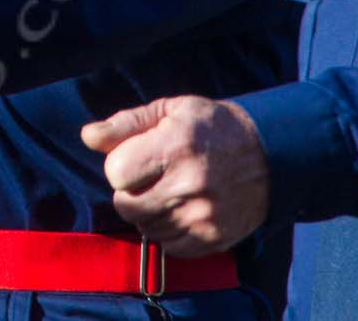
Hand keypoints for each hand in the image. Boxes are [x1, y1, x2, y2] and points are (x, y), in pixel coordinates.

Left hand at [82, 96, 270, 255]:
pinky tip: (179, 211)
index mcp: (175, 146)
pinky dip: (167, 233)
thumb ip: (125, 123)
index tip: (135, 158)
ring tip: (166, 192)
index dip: (119, 165)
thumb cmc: (212, 127)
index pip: (116, 172)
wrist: (270, 153)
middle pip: (127, 205)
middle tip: (147, 178)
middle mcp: (190, 184)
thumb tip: (88, 137)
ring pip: (146, 228)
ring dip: (147, 213)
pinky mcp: (215, 237)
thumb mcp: (170, 110)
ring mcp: (204, 215)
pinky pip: (170, 248)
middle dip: (129, 191)